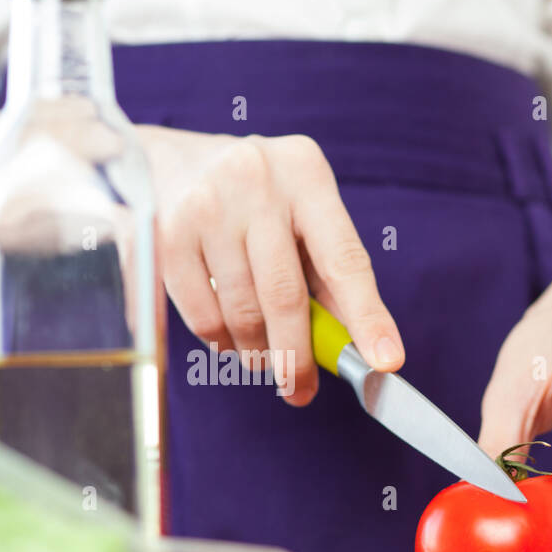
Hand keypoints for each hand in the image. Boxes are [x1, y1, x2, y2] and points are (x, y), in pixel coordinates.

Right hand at [137, 126, 404, 404]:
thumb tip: (356, 344)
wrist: (169, 161)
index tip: (385, 361)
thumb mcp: (299, 214)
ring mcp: (207, 206)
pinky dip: (220, 341)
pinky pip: (202, 315)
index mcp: (305, 174)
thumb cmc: (251, 200)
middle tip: (300, 390)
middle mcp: (256, 182)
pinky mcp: (167, 235)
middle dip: (297, 356)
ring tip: (262, 359)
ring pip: (241, 310)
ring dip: (256, 352)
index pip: (345, 258)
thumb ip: (329, 272)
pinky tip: (227, 340)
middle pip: (285, 294)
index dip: (368, 316)